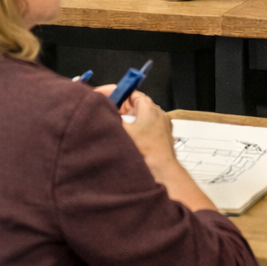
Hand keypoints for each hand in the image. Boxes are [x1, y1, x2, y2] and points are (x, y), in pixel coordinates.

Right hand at [92, 86, 214, 211]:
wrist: (162, 172)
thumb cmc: (146, 152)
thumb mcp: (123, 131)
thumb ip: (113, 119)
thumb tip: (103, 112)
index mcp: (150, 108)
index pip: (132, 94)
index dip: (119, 96)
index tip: (110, 100)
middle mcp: (159, 114)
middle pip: (137, 106)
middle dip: (123, 110)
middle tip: (111, 116)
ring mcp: (163, 126)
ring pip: (142, 118)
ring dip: (131, 122)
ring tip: (120, 130)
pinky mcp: (164, 138)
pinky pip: (148, 129)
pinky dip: (139, 131)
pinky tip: (130, 140)